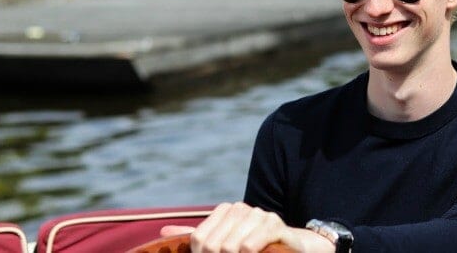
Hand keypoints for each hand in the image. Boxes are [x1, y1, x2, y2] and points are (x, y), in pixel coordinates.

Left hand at [160, 202, 334, 252]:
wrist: (293, 248)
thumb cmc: (256, 248)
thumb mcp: (224, 244)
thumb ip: (197, 237)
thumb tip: (163, 231)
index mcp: (227, 211)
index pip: (201, 239)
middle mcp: (242, 208)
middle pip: (216, 245)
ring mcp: (258, 215)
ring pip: (232, 246)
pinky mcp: (274, 224)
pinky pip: (251, 244)